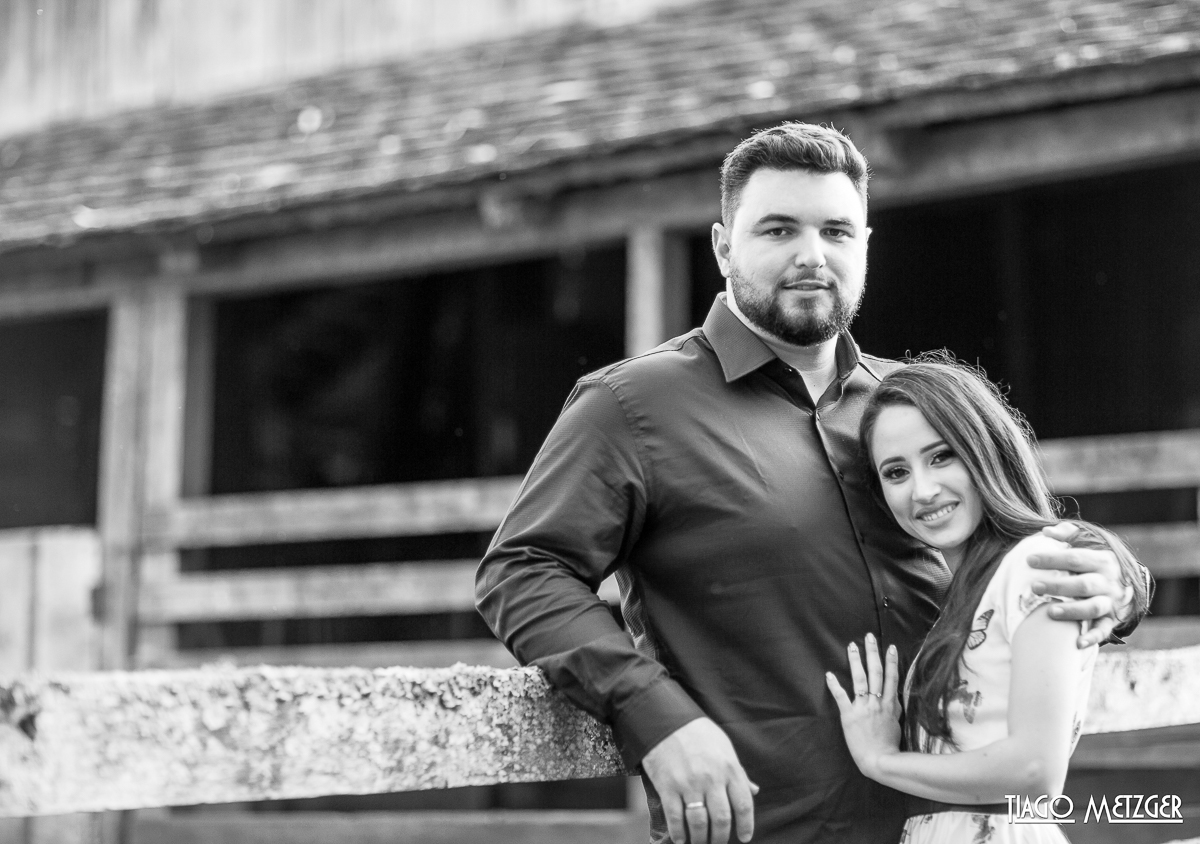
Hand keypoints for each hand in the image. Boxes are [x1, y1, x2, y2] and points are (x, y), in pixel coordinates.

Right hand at [641, 717, 758, 843]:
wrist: (665, 719)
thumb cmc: (698, 732)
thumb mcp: (724, 746)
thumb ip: (738, 772)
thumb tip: (753, 790)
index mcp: (729, 768)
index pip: (744, 804)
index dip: (746, 825)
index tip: (744, 837)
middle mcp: (711, 779)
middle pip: (722, 819)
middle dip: (721, 837)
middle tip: (718, 843)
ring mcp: (689, 784)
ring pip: (699, 823)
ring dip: (701, 839)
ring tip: (700, 843)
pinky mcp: (667, 786)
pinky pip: (675, 817)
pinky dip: (678, 833)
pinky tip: (681, 839)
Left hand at [825, 634, 900, 779]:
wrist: (879, 760)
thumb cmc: (889, 743)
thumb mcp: (897, 722)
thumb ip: (895, 707)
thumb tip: (896, 695)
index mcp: (889, 704)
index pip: (891, 678)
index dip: (890, 661)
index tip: (889, 646)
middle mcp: (877, 702)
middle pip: (876, 673)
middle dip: (873, 653)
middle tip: (869, 637)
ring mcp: (863, 708)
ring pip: (860, 680)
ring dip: (856, 662)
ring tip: (852, 646)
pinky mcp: (849, 716)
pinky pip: (841, 698)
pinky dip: (835, 686)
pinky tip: (829, 674)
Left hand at [1030, 523, 1128, 646]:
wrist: (1128, 581)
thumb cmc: (1097, 559)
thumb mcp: (1089, 541)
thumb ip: (1068, 533)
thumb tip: (1046, 532)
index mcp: (1103, 560)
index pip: (1075, 559)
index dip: (1052, 559)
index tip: (1029, 560)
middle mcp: (1108, 582)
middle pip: (1083, 584)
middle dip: (1058, 586)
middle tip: (1034, 587)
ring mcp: (1111, 602)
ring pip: (1093, 608)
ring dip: (1072, 611)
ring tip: (1050, 612)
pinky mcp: (1112, 620)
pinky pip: (1103, 630)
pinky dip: (1092, 637)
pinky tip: (1077, 643)